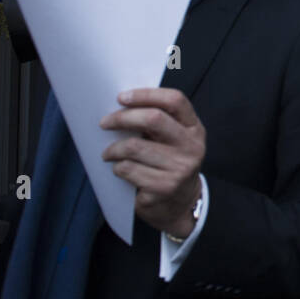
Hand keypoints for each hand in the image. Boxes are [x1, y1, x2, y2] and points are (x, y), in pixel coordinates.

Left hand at [100, 88, 205, 237]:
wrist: (181, 203)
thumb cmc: (169, 164)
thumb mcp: (174, 140)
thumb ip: (158, 122)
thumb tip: (121, 106)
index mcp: (194, 128)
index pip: (174, 100)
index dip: (146, 95)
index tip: (121, 98)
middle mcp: (191, 147)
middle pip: (153, 119)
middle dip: (122, 118)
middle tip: (105, 123)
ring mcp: (180, 168)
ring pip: (134, 147)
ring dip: (113, 149)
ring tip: (109, 153)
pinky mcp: (164, 187)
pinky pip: (129, 169)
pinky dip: (118, 168)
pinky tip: (120, 169)